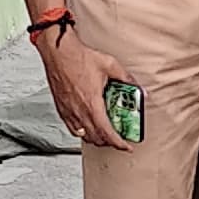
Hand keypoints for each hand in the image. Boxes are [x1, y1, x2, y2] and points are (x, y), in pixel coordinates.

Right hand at [38, 24, 134, 150]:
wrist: (59, 52)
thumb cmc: (79, 57)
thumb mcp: (110, 66)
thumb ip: (127, 79)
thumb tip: (139, 89)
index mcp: (92, 104)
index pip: (107, 133)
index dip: (119, 144)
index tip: (126, 146)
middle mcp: (79, 111)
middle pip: (96, 138)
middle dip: (110, 142)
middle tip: (118, 138)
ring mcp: (69, 112)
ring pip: (84, 136)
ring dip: (96, 139)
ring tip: (105, 134)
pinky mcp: (62, 109)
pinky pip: (73, 129)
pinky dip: (83, 132)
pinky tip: (87, 126)